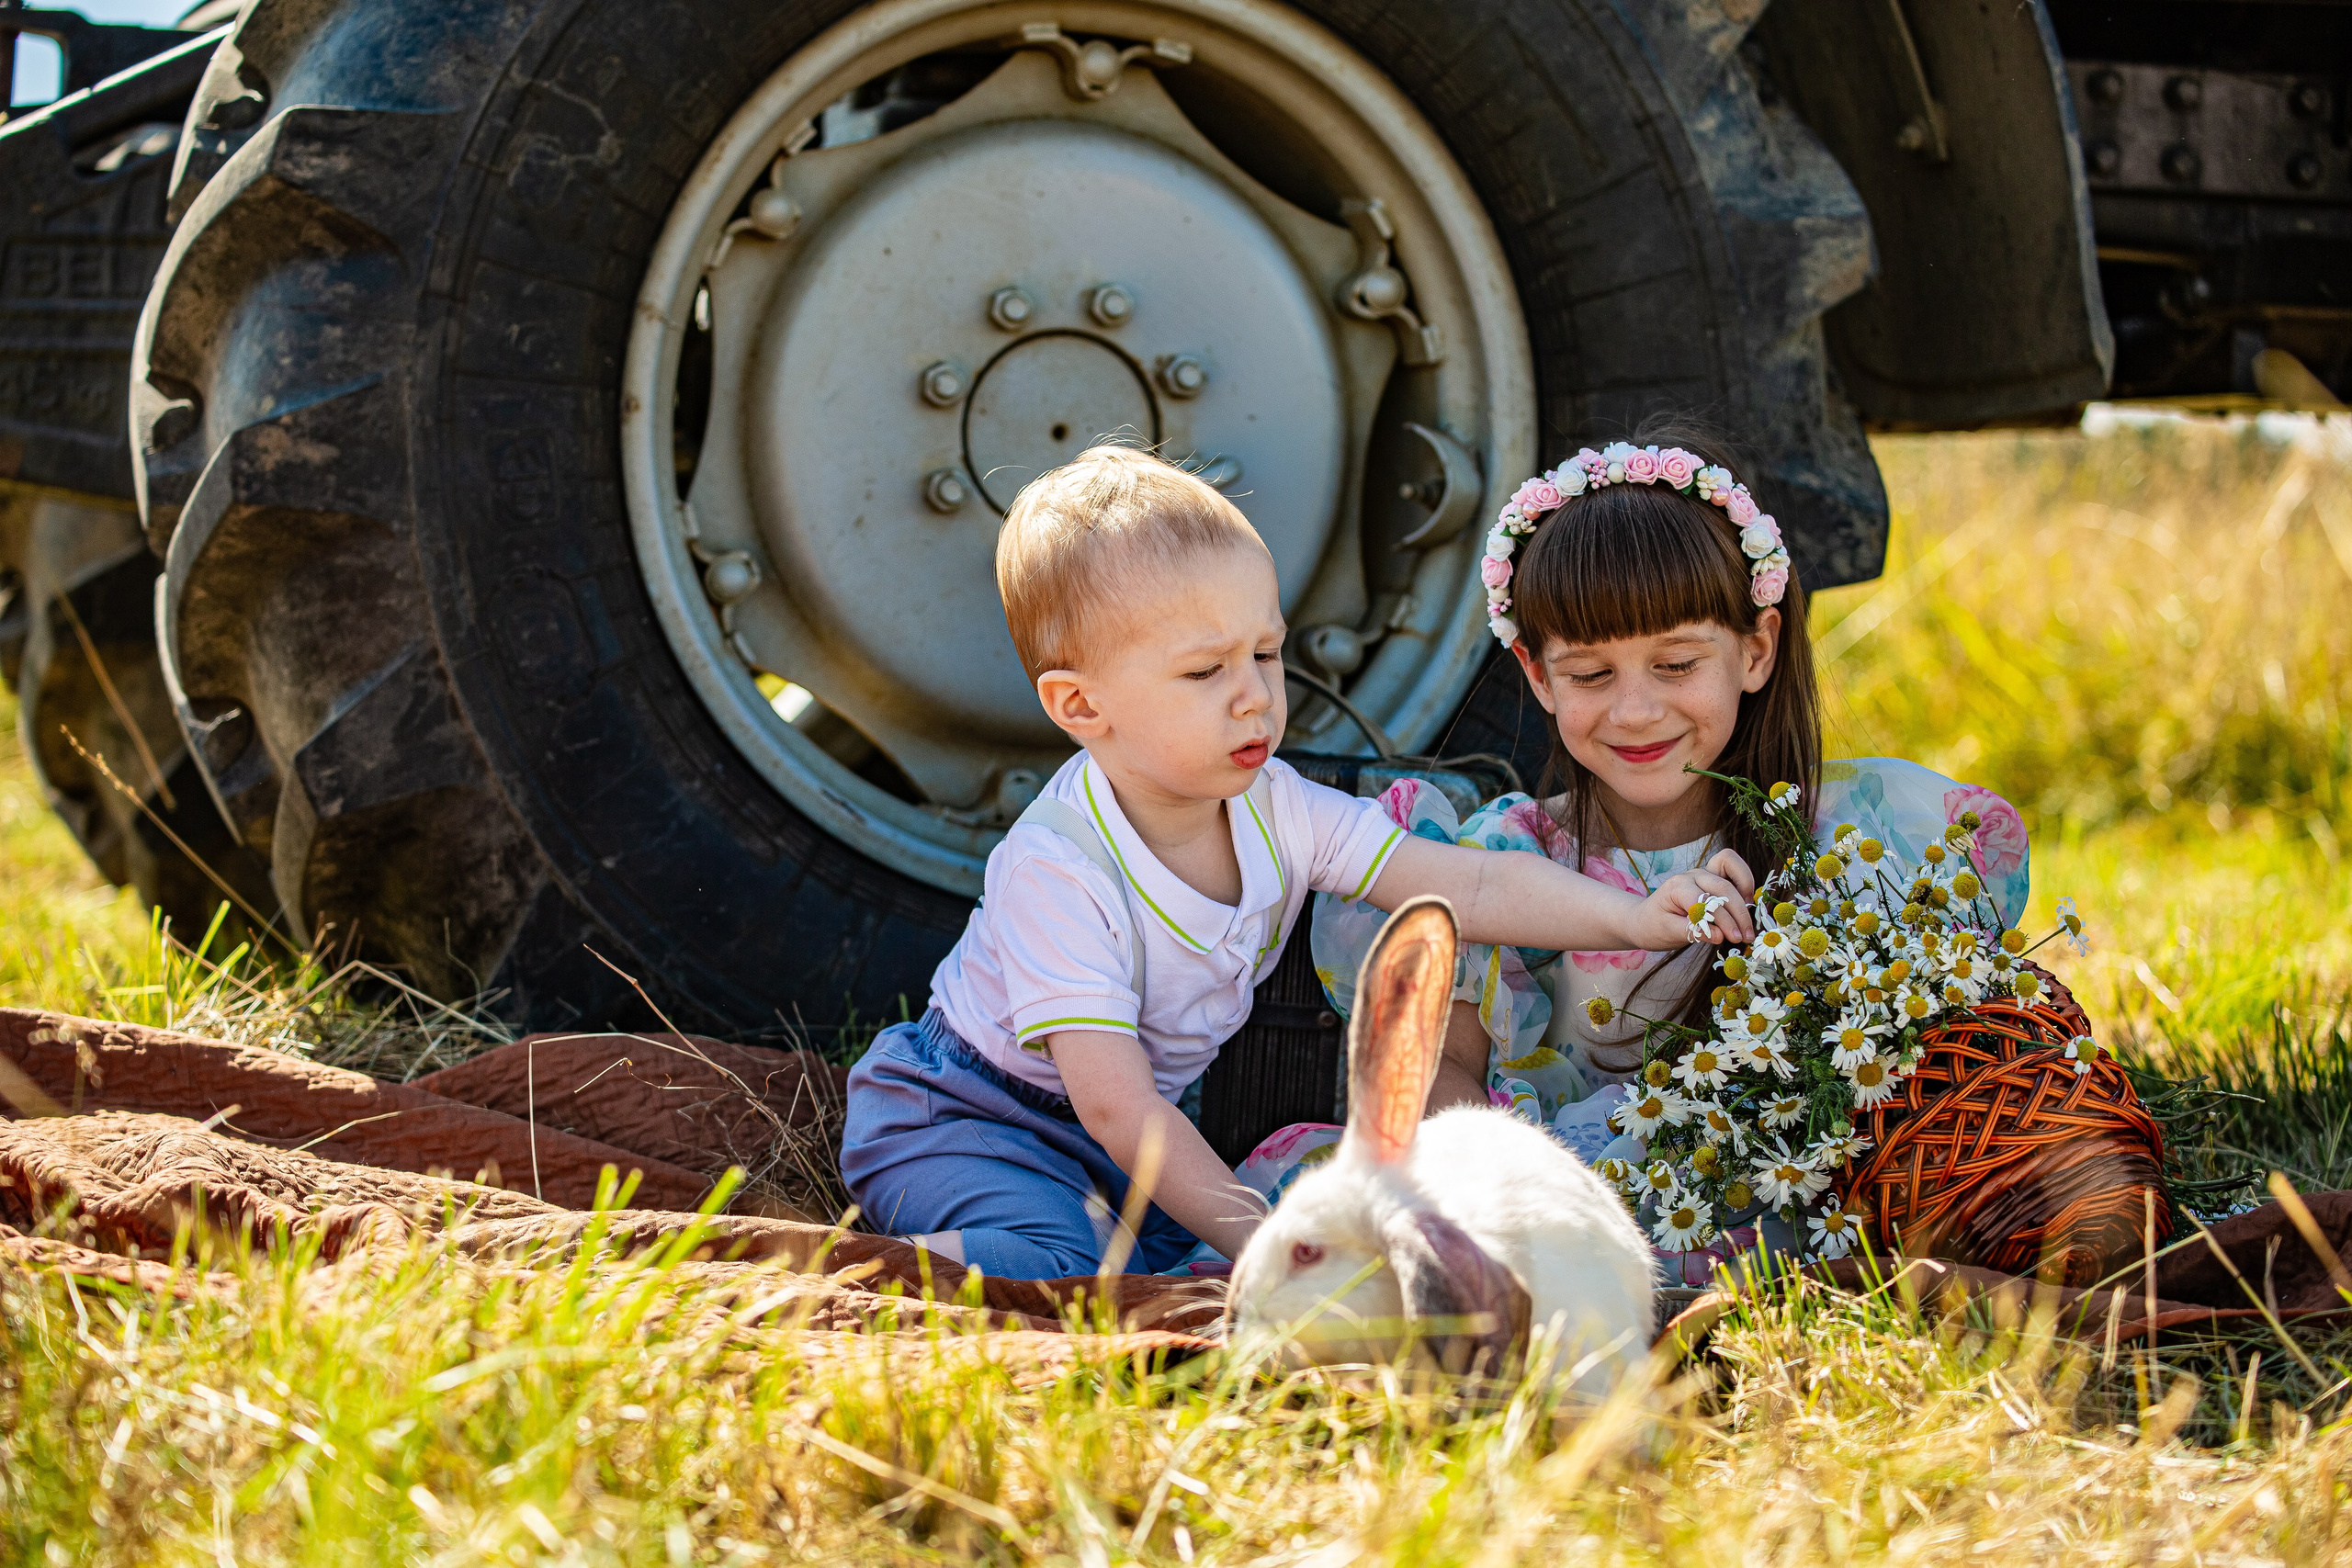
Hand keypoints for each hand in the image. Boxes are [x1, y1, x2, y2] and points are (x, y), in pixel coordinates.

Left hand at [1637, 849, 1757, 949]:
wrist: (1645, 919)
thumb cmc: (1655, 926)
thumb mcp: (1669, 932)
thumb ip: (1693, 931)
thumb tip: (1720, 935)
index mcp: (1677, 887)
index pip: (1706, 901)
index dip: (1722, 921)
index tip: (1733, 939)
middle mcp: (1692, 876)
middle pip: (1723, 889)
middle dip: (1738, 914)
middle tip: (1745, 938)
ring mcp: (1704, 873)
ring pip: (1731, 874)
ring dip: (1745, 898)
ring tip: (1748, 923)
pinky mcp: (1713, 876)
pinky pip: (1733, 868)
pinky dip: (1744, 882)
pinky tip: (1747, 904)